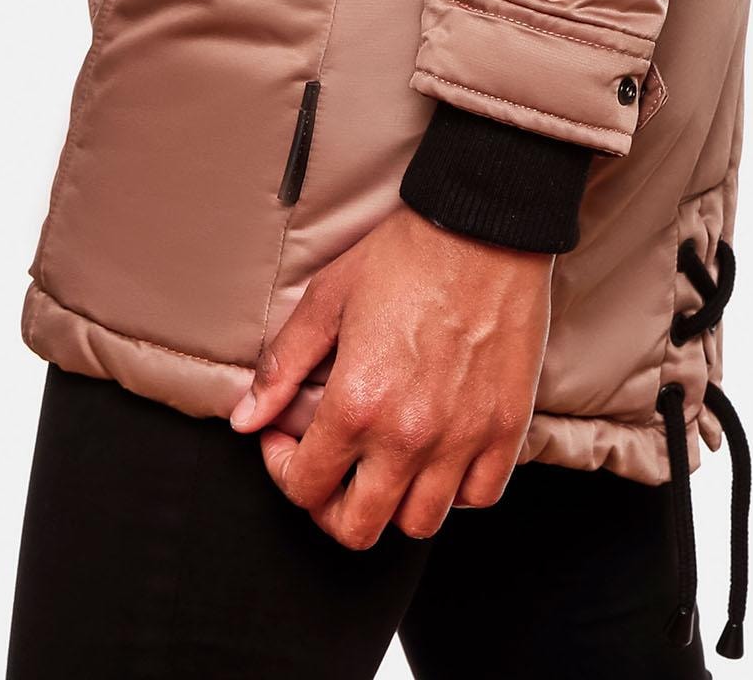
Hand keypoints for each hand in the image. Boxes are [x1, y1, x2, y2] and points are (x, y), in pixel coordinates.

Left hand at [226, 204, 553, 547]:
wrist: (485, 225)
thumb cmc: (407, 254)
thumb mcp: (328, 298)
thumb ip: (283, 365)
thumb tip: (246, 420)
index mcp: (358, 402)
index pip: (305, 486)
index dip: (281, 470)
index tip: (284, 440)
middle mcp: (410, 435)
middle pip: (357, 527)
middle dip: (327, 507)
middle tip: (326, 470)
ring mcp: (462, 438)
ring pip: (418, 523)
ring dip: (392, 503)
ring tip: (382, 464)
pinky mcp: (505, 428)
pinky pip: (478, 497)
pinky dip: (455, 491)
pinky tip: (437, 456)